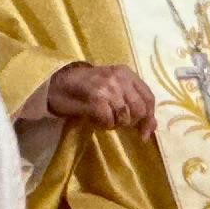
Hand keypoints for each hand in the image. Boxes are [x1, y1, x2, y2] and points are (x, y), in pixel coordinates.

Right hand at [41, 61, 159, 134]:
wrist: (57, 83)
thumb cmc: (87, 89)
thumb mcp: (114, 91)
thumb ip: (133, 104)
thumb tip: (153, 127)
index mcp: (127, 73)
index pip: (148, 97)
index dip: (149, 118)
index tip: (144, 135)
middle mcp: (119, 77)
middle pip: (139, 109)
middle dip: (130, 122)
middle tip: (116, 122)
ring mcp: (107, 86)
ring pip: (124, 116)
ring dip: (114, 123)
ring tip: (103, 118)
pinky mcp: (95, 97)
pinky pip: (108, 120)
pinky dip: (103, 125)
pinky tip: (95, 120)